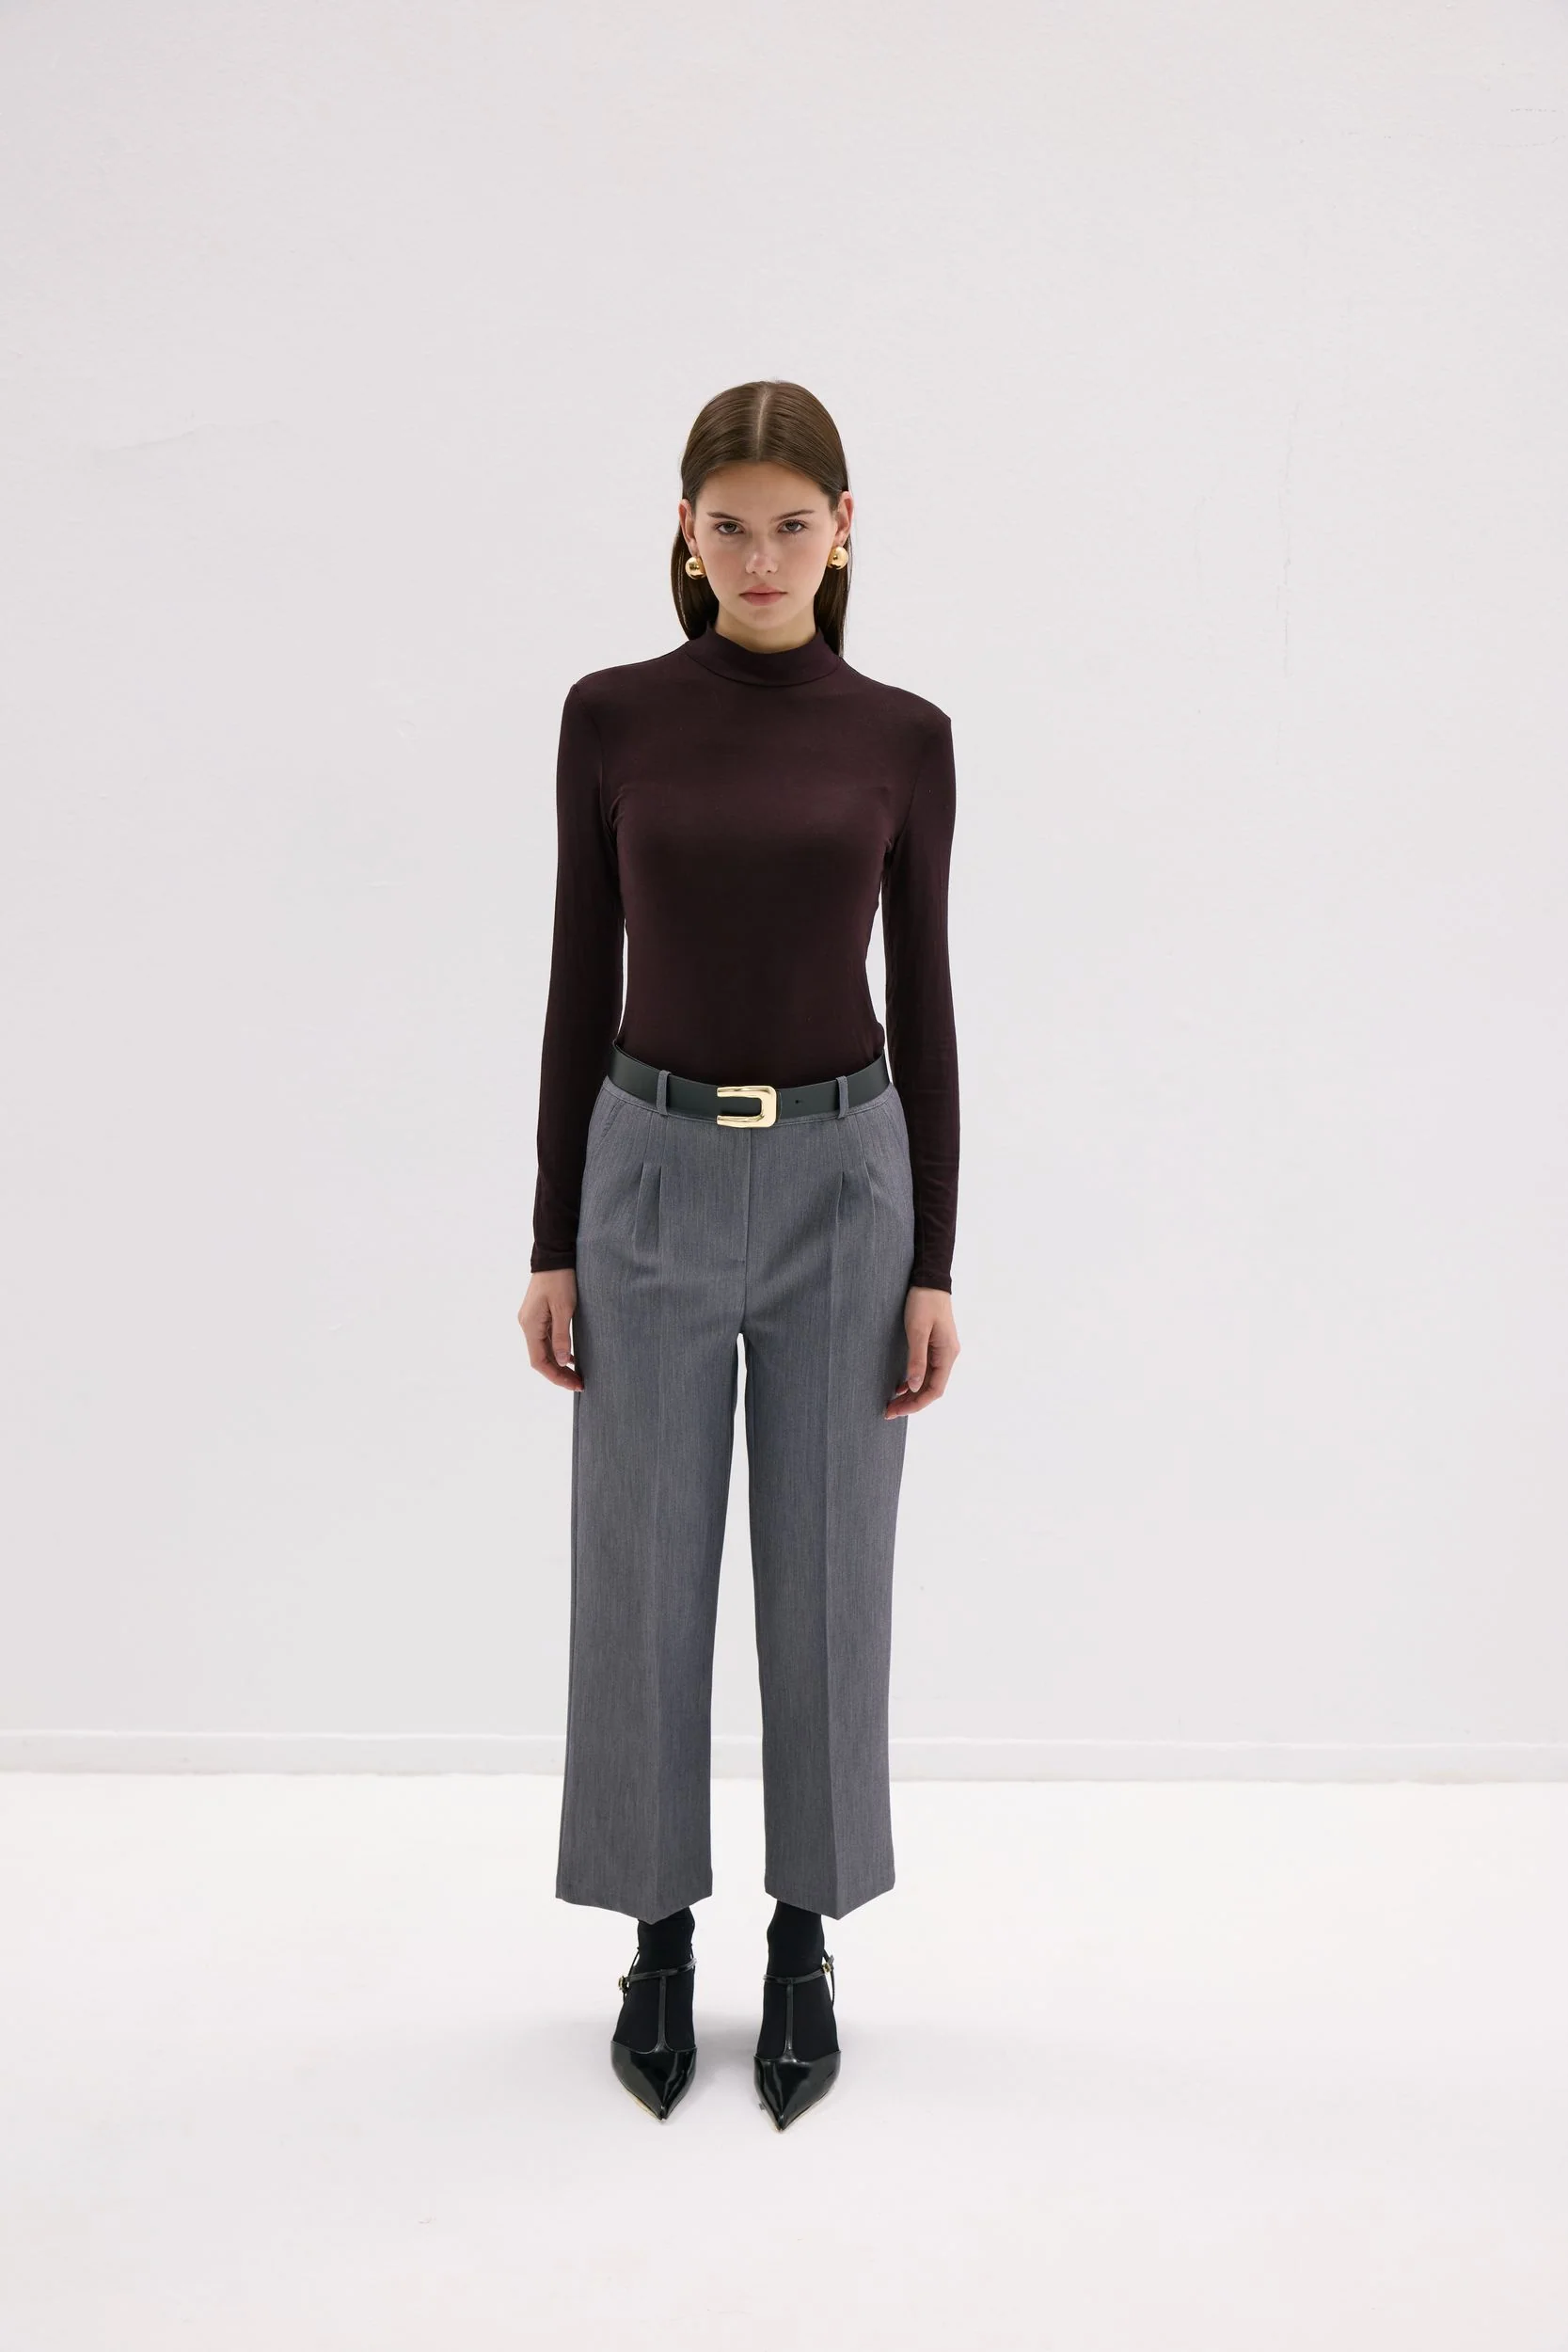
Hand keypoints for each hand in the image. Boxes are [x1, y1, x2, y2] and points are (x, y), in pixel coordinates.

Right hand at [518, 1269, 582, 1391]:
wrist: (554, 1255)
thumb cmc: (561, 1279)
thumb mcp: (564, 1308)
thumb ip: (561, 1336)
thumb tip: (562, 1363)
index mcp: (530, 1325)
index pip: (539, 1361)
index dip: (556, 1377)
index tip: (574, 1384)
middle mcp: (527, 1325)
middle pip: (540, 1358)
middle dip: (559, 1373)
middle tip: (580, 1384)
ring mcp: (531, 1320)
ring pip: (543, 1350)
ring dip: (558, 1364)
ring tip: (577, 1375)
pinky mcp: (538, 1315)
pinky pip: (545, 1339)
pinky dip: (557, 1351)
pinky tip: (571, 1357)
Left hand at [886, 1286, 959, 1417]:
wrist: (929, 1279)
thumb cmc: (924, 1301)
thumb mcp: (917, 1331)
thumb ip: (916, 1360)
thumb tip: (914, 1387)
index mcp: (947, 1354)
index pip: (934, 1389)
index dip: (916, 1404)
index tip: (897, 1411)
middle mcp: (947, 1355)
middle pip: (931, 1388)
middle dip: (911, 1402)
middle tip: (889, 1411)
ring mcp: (942, 1351)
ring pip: (928, 1380)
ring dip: (912, 1393)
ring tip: (893, 1403)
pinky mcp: (935, 1345)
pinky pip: (926, 1370)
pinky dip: (913, 1380)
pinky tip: (901, 1386)